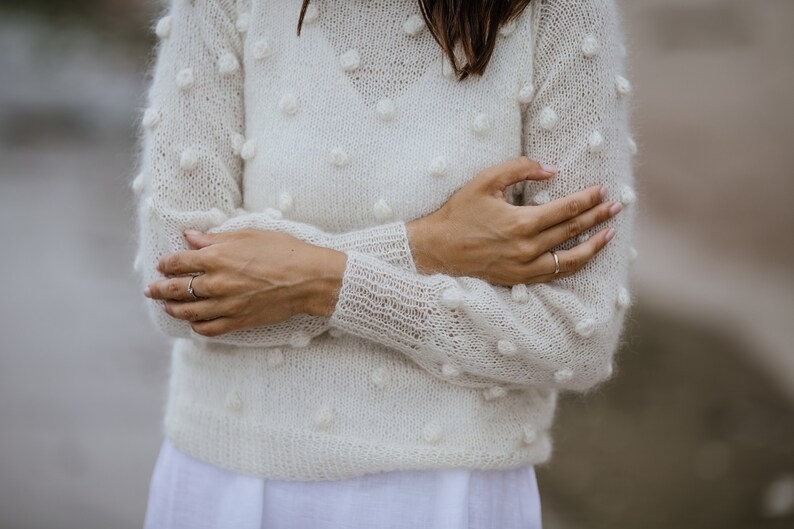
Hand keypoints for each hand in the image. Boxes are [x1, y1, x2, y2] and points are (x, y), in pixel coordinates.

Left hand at [143, 228, 345, 335]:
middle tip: (151, 289)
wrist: (309, 279)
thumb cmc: (283, 251)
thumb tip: (191, 237)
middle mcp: (217, 283)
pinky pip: (209, 329)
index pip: (179, 262)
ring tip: (167, 306)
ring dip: (174, 308)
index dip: (167, 263)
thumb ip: (215, 239)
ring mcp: (226, 305)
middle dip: (160, 288)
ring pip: (189, 311)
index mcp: (217, 258)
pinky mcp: (239, 321)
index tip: (162, 265)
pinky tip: (194, 321)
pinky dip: (197, 326)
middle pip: (178, 289)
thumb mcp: (248, 235)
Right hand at [406, 156, 622, 285]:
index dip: (587, 199)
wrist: (436, 250)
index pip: (566, 209)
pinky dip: (572, 265)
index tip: (601, 190)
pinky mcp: (518, 279)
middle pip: (572, 231)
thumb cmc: (458, 213)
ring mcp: (523, 268)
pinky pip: (553, 274)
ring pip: (569, 259)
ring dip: (593, 246)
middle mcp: (526, 248)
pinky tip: (583, 256)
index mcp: (521, 223)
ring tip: (609, 234)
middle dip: (597, 217)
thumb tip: (551, 170)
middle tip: (616, 206)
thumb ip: (520, 170)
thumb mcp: (485, 181)